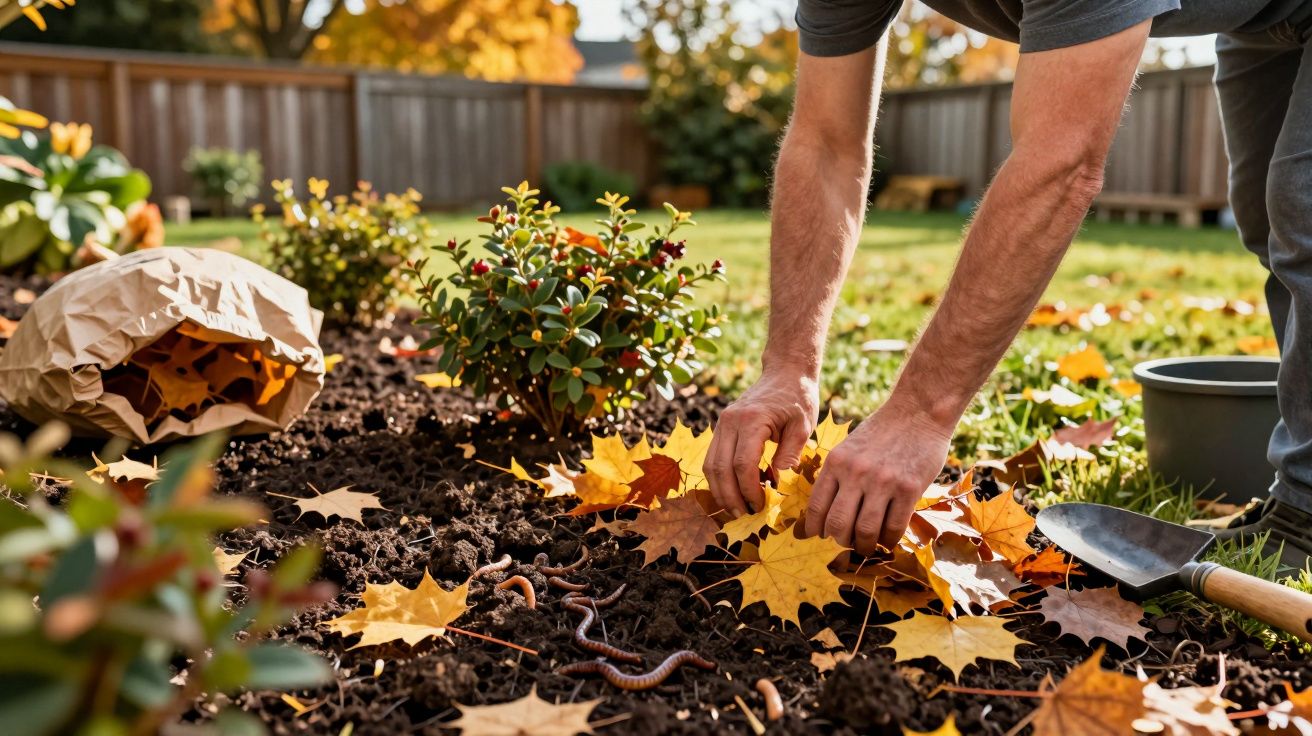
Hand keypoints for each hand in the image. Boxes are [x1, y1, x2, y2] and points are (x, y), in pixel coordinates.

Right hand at [704, 371, 819, 517]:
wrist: (785, 372)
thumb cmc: (798, 398)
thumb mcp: (803, 426)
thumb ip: (790, 455)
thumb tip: (777, 484)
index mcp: (751, 420)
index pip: (742, 464)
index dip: (749, 489)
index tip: (761, 506)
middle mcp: (729, 421)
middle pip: (720, 468)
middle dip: (730, 496)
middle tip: (745, 515)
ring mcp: (722, 423)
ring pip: (710, 465)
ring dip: (720, 491)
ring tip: (737, 508)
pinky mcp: (721, 427)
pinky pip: (712, 458)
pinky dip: (719, 478)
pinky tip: (733, 491)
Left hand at [803, 404, 950, 556]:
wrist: (918, 411)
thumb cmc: (881, 432)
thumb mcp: (848, 448)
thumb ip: (837, 476)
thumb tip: (824, 513)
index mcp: (836, 462)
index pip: (817, 507)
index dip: (815, 529)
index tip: (818, 537)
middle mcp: (856, 473)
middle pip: (838, 524)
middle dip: (840, 541)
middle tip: (846, 543)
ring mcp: (883, 481)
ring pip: (866, 531)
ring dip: (865, 545)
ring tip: (867, 546)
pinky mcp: (909, 488)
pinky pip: (894, 527)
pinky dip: (889, 539)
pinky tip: (888, 538)